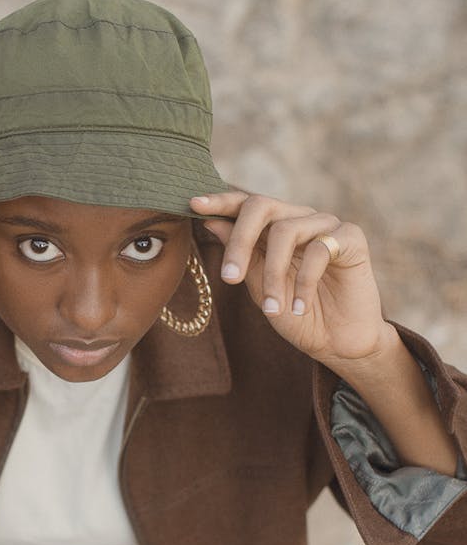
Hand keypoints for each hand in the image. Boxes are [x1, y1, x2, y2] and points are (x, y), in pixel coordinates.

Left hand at [191, 190, 391, 368]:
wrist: (337, 343)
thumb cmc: (296, 315)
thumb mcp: (259, 286)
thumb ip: (241, 254)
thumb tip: (211, 221)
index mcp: (274, 228)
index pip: (245, 204)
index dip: (220, 201)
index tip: (193, 204)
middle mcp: (299, 219)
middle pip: (261, 206)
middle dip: (240, 242)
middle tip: (229, 279)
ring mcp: (326, 226)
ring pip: (285, 231)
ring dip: (273, 276)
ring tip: (272, 309)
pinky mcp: (351, 238)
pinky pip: (318, 249)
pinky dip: (304, 283)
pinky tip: (299, 307)